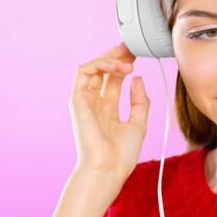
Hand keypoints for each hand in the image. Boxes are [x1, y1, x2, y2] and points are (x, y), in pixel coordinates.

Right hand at [68, 42, 149, 180]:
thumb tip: (137, 79)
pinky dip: (100, 64)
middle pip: (102, 71)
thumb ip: (139, 101)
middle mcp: (95, 103)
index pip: (113, 79)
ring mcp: (85, 100)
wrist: (108, 169)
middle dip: (116, 56)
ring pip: (92, 68)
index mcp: (107, 109)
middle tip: (131, 47)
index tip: (136, 55)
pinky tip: (117, 67)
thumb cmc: (121, 155)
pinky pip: (83, 72)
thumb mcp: (138, 123)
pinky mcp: (77, 100)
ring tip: (127, 60)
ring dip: (110, 59)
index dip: (123, 65)